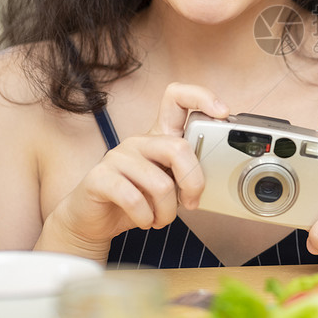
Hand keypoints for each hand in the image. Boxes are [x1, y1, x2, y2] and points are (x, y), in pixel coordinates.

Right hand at [36, 84, 228, 261]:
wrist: (94, 220)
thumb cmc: (137, 200)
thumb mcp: (169, 183)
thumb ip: (187, 173)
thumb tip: (215, 176)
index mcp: (158, 136)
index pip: (177, 97)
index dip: (201, 97)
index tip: (223, 112)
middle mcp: (139, 141)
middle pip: (178, 148)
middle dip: (193, 182)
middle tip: (191, 202)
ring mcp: (117, 157)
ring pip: (160, 183)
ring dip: (167, 212)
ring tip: (161, 218)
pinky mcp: (100, 177)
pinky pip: (134, 199)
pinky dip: (146, 218)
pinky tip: (144, 220)